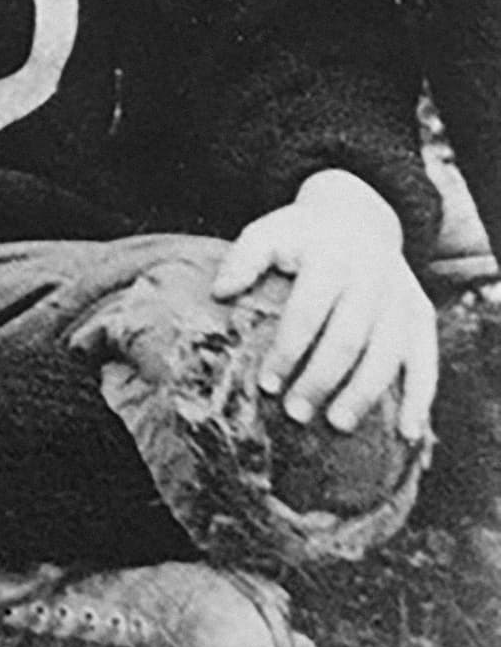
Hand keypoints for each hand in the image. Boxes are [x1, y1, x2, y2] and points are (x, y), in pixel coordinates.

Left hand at [212, 169, 436, 440]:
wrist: (358, 214)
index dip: (287, 350)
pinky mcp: (420, 315)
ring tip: (337, 425)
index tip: (266, 384)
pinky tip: (408, 433)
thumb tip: (220, 292)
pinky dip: (420, 398)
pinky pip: (426, 360)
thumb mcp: (270, 232)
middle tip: (295, 414)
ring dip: (364, 394)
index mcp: (331, 258)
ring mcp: (400, 297)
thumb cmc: (303, 236)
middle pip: (348, 339)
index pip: (307, 312)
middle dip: (321, 380)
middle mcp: (372, 278)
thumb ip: (244, 258)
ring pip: (388, 355)